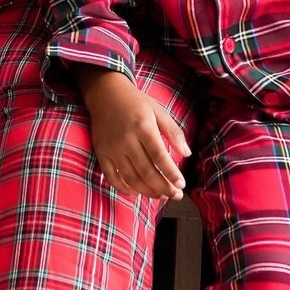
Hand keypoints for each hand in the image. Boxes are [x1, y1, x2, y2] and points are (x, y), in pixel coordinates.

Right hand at [77, 67, 190, 198]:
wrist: (105, 93)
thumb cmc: (136, 102)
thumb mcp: (158, 111)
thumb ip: (173, 132)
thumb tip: (187, 154)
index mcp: (143, 127)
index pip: (159, 156)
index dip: (171, 173)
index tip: (182, 184)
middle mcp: (127, 139)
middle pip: (146, 171)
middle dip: (163, 187)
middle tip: (175, 195)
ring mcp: (112, 148)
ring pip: (130, 177)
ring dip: (147, 191)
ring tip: (160, 195)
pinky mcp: (101, 152)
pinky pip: (111, 176)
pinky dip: (123, 187)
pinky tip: (135, 193)